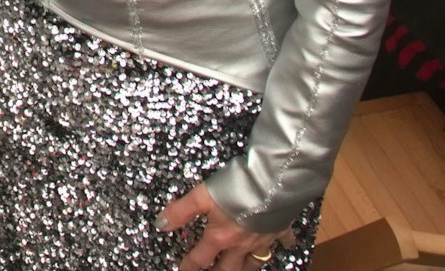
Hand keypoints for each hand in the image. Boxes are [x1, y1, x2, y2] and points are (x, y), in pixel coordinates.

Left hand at [161, 183, 294, 269]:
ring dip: (246, 268)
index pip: (200, 258)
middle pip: (229, 268)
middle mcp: (242, 243)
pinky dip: (283, 245)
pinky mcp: (281, 229)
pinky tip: (285, 245)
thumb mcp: (201, 196)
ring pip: (255, 263)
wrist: (273, 182)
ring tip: (240, 269)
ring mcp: (263, 239)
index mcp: (221, 237)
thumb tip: (160, 225)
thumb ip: (180, 211)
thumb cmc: (236, 187)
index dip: (189, 266)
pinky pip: (283, 242)